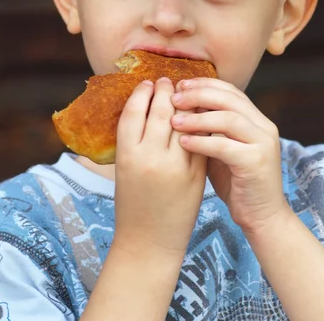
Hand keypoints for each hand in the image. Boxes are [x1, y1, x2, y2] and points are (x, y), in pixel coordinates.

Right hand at [113, 78, 206, 255]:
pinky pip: (198, 139)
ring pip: (183, 121)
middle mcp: (150, 157)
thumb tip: (147, 105)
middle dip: (165, 91)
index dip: (141, 93)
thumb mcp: (124, 169)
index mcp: (127, 155)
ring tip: (183, 93)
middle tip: (167, 82)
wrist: (150, 241)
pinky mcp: (195, 174)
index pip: (133, 111)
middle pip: (160, 111)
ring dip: (184, 102)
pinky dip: (199, 122)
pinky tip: (198, 113)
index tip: (147, 83)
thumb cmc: (132, 203)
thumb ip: (135, 139)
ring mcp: (175, 166)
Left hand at [171, 78, 287, 234]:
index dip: (205, 84)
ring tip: (174, 121)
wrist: (261, 217)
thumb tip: (182, 105)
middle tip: (174, 98)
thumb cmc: (236, 182)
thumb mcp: (221, 148)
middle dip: (199, 95)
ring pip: (228, 119)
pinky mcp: (257, 162)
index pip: (231, 91)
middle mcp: (264, 127)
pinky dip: (201, 142)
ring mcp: (263, 143)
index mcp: (257, 119)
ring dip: (198, 117)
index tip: (180, 85)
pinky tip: (182, 143)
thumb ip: (210, 127)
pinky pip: (224, 146)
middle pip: (229, 99)